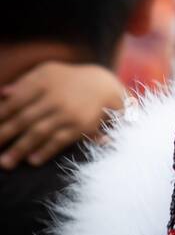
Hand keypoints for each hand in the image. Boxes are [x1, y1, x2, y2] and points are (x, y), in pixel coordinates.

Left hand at [0, 62, 125, 168]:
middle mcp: (56, 97)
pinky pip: (60, 141)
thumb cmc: (69, 79)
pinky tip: (32, 161)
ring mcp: (69, 112)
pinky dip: (46, 151)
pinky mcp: (81, 126)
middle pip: (25, 119)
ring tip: (6, 163)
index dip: (2, 115)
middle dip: (6, 135)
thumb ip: (25, 82)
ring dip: (21, 149)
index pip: (17, 100)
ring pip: (40, 133)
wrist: (104, 85)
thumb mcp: (48, 72)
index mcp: (45, 81)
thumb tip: (3, 93)